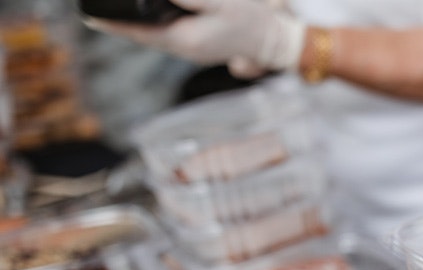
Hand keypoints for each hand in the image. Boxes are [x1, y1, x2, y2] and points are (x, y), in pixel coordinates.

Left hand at [84, 0, 304, 77]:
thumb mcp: (218, 2)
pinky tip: (142, 13)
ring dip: (130, 21)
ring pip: (148, 34)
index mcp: (182, 41)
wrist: (274, 39)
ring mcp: (187, 48)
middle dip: (115, 20)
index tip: (87, 13)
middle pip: (137, 34)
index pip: (135, 32)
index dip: (110, 21)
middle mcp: (180, 49)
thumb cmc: (251, 20)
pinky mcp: (194, 43)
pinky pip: (161, 33)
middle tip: (91, 7)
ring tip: (108, 11)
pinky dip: (147, 22)